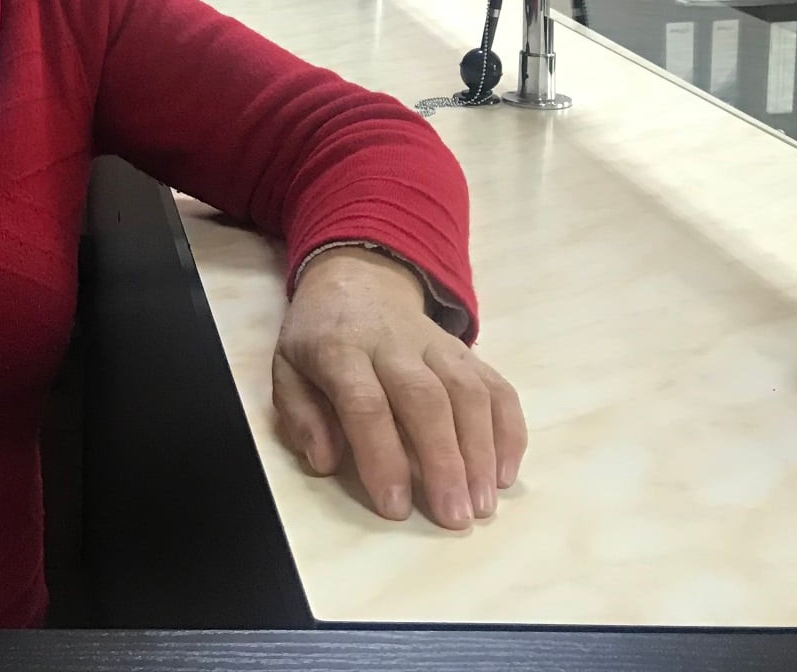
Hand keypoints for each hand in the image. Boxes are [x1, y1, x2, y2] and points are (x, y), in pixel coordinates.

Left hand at [272, 248, 525, 530]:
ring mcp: (437, 344)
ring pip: (468, 392)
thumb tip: (325, 461)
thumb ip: (301, 415)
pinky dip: (509, 431)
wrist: (358, 280)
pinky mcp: (468, 351)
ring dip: (481, 452)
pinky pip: (497, 387)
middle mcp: (394, 344)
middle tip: (455, 518)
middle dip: (443, 462)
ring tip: (482, 505)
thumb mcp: (287, 369)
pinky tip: (505, 474)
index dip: (383, 456)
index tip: (396, 508)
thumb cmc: (319, 340)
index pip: (365, 403)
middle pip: (426, 398)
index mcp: (341, 350)